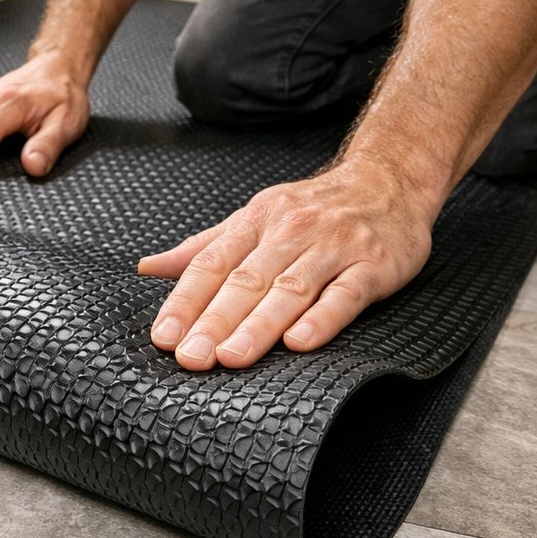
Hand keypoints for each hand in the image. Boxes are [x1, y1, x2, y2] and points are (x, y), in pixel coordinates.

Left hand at [138, 159, 436, 369]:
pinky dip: (322, 319)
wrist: (389, 179)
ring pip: (290, 290)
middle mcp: (291, 232)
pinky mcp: (374, 265)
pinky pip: (345, 295)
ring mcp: (334, 248)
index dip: (186, 302)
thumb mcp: (253, 218)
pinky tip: (299, 342)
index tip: (164, 336)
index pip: (212, 265)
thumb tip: (148, 268)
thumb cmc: (313, 208)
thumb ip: (203, 248)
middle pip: (246, 281)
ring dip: (259, 325)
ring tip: (231, 357)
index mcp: (256, 222)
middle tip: (191, 357)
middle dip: (214, 321)